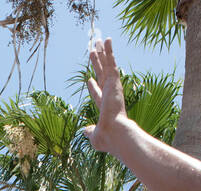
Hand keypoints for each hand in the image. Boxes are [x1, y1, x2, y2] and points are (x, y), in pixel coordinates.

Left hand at [83, 38, 130, 154]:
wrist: (115, 134)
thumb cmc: (106, 139)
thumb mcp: (94, 136)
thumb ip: (89, 131)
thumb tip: (84, 131)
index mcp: (105, 107)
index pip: (98, 94)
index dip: (93, 87)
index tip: (89, 79)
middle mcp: (110, 95)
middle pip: (102, 75)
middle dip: (98, 63)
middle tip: (95, 52)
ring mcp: (112, 88)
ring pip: (107, 66)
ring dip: (103, 53)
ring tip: (99, 40)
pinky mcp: (114, 82)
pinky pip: (111, 63)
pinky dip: (110, 52)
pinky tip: (107, 41)